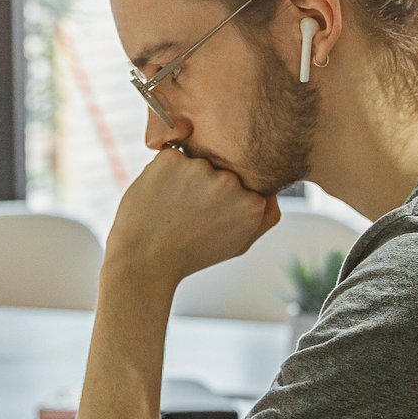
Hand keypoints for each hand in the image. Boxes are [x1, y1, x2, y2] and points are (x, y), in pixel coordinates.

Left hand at [107, 147, 280, 285]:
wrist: (144, 260)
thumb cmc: (191, 254)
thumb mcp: (239, 243)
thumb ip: (265, 217)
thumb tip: (272, 189)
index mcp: (252, 203)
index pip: (245, 183)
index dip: (225, 199)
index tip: (210, 217)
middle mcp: (230, 182)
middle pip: (222, 170)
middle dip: (206, 186)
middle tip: (188, 214)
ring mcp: (200, 168)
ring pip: (197, 162)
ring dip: (185, 178)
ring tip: (172, 208)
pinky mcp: (170, 160)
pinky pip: (172, 157)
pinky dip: (164, 173)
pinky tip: (160, 197)